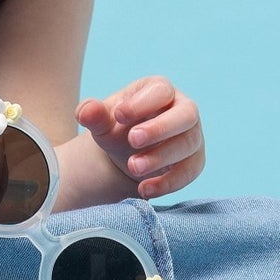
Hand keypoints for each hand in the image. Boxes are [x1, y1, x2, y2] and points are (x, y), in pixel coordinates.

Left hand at [75, 76, 205, 198]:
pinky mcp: (194, 162)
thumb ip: (93, 114)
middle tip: (132, 140)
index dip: (143, 102)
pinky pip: (189, 172)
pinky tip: (144, 189)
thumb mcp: (103, 121)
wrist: (128, 153)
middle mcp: (183, 110)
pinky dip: (167, 183)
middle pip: (186, 114)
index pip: (161, 90)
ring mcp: (193, 136)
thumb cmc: (119, 127)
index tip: (119, 115)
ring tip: (133, 167)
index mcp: (160, 90)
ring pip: (188, 145)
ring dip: (161, 157)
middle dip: (160, 128)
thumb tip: (85, 111)